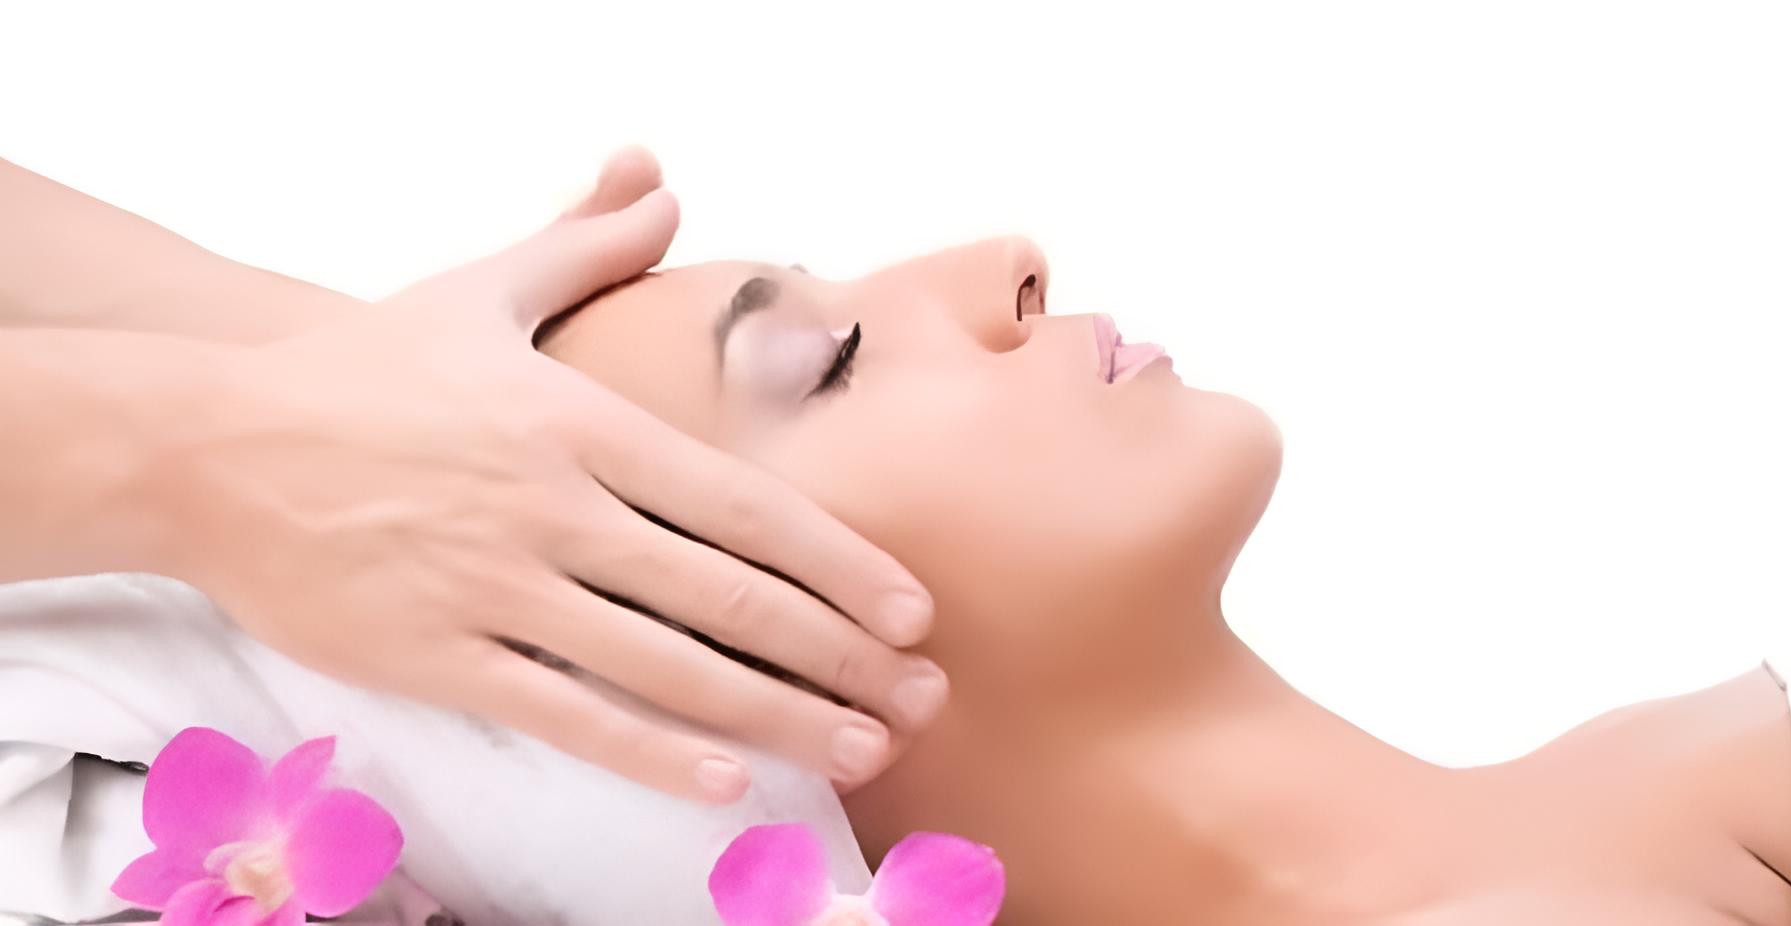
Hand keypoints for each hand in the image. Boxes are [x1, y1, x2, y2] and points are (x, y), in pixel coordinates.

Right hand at [137, 150, 944, 802]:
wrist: (205, 438)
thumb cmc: (359, 371)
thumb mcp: (482, 289)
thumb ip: (584, 243)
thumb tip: (656, 174)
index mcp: (581, 423)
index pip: (743, 503)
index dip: (838, 562)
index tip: (910, 610)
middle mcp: (554, 507)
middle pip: (727, 593)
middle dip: (837, 653)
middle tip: (921, 700)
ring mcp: (494, 585)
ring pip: (663, 664)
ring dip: (773, 715)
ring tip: (856, 751)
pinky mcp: (434, 654)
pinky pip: (561, 712)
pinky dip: (646, 749)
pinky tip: (721, 782)